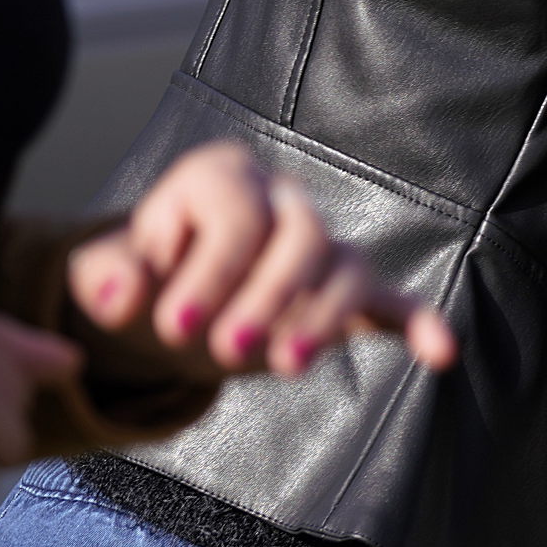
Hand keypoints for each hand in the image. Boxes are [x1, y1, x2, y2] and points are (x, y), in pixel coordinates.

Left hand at [66, 141, 457, 378]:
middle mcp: (281, 199)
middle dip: (268, 295)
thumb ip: (105, 276)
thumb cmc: (145, 273)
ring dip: (320, 318)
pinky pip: (390, 299)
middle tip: (225, 351)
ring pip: (344, 264)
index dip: (208, 271)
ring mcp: (319, 243)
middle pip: (301, 234)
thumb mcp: (108, 269)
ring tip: (284, 369)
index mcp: (223, 177)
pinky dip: (417, 323)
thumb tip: (120, 297)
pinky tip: (440, 352)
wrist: (176, 292)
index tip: (173, 327)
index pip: (236, 215)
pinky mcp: (344, 290)